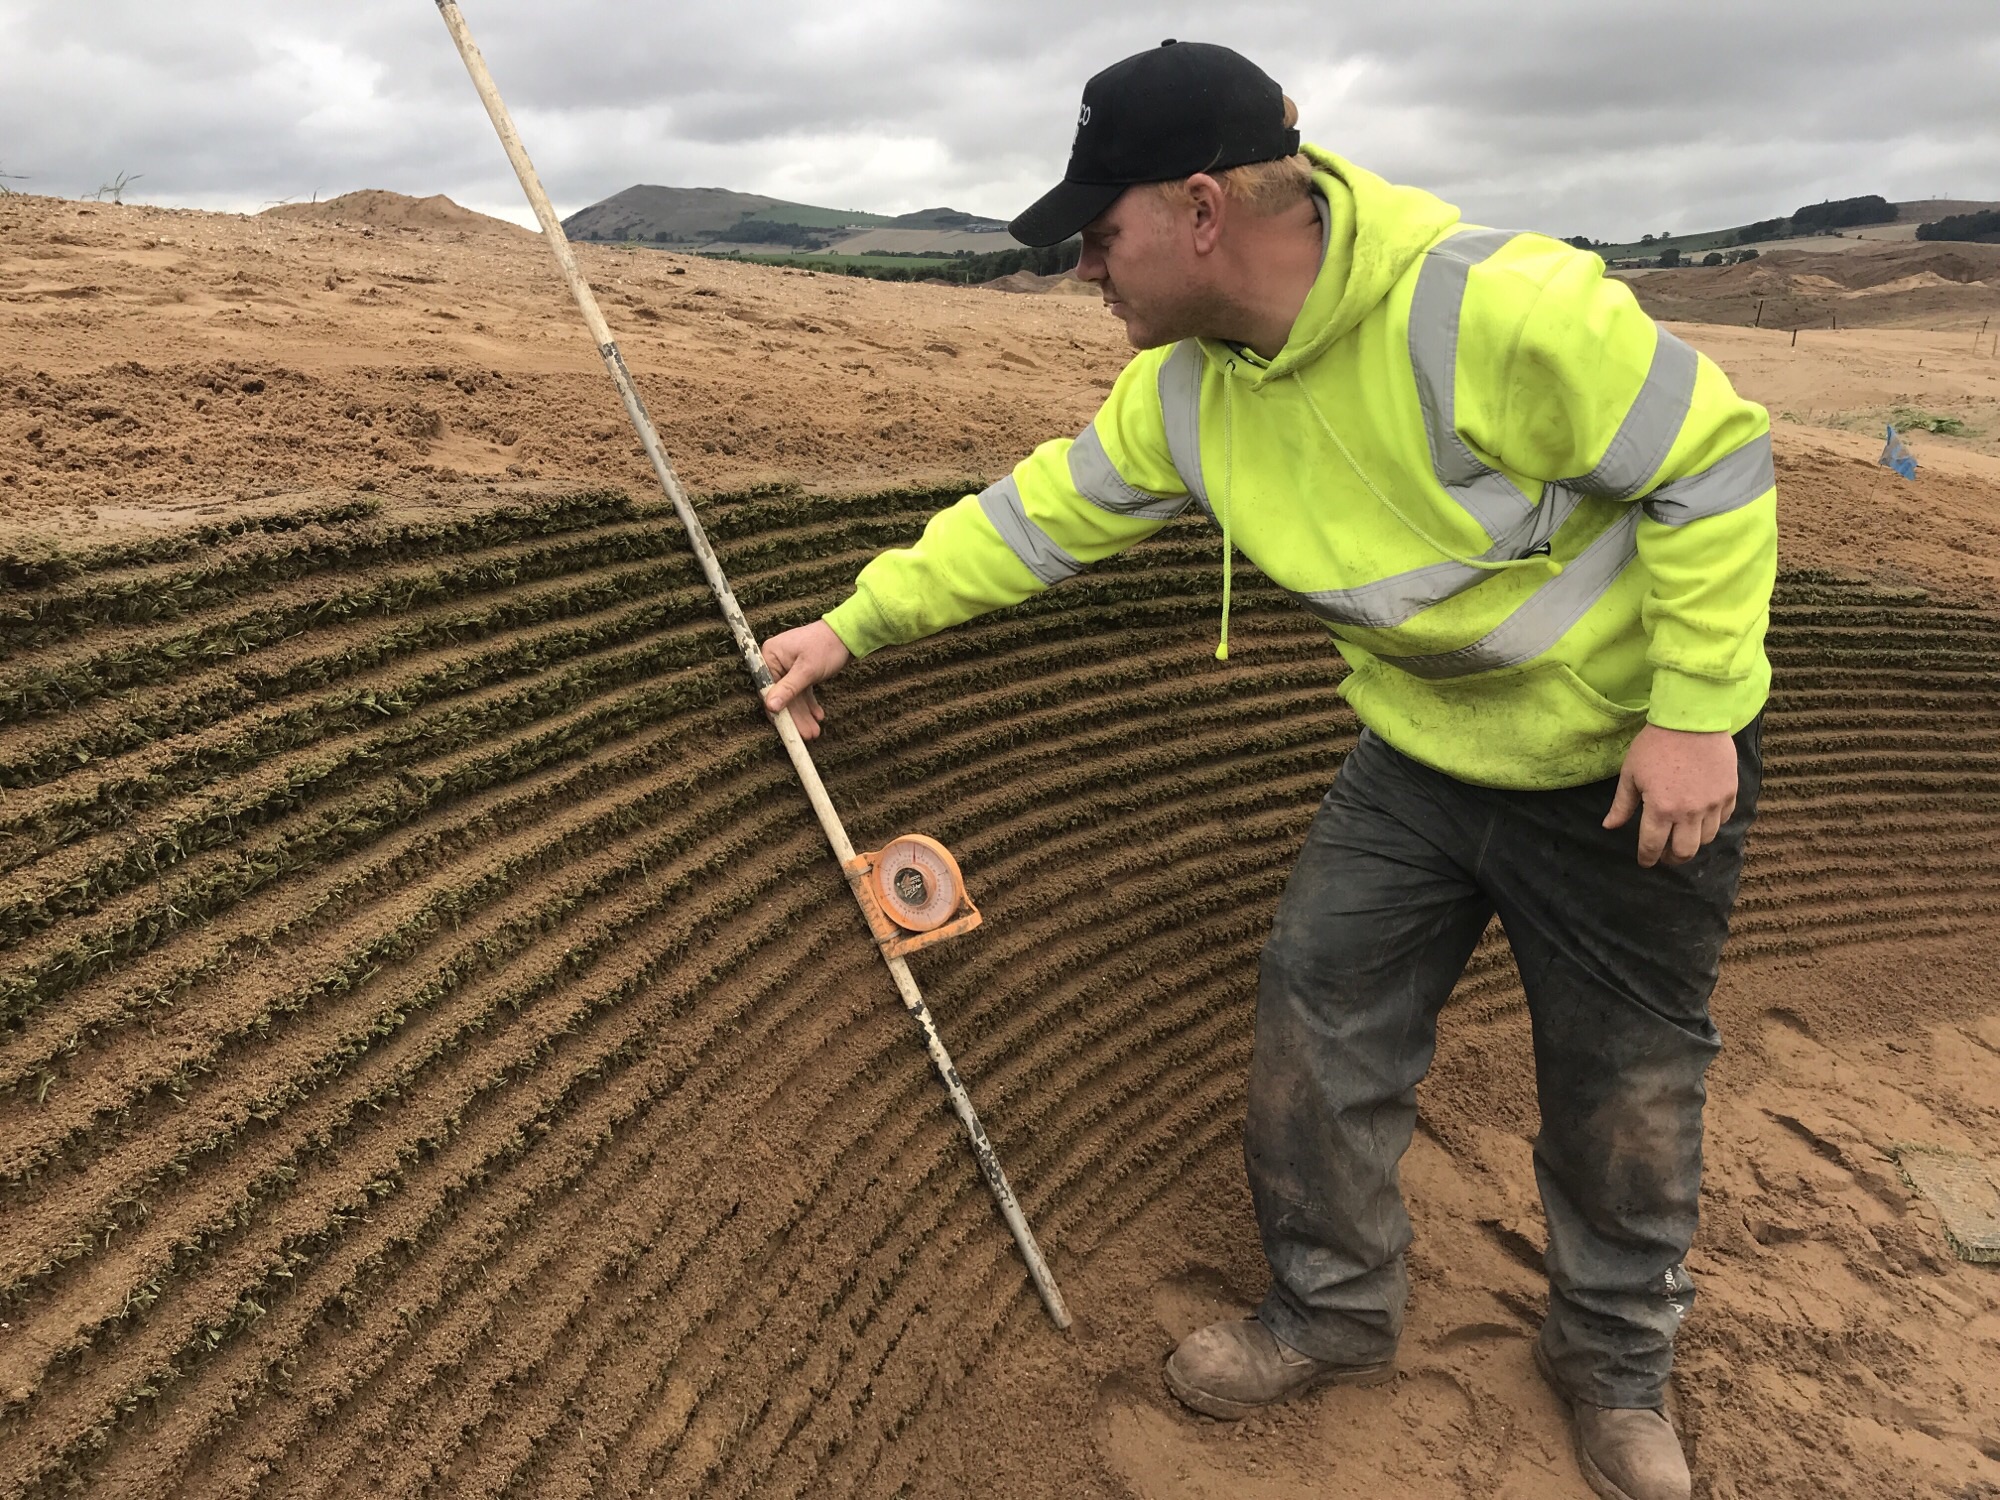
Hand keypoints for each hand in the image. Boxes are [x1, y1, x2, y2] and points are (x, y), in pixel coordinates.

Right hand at [760, 620, 850, 740]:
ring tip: (815, 732)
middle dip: (795, 716)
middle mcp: (776, 660)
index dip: (777, 711)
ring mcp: (788, 667)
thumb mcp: (807, 670)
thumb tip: (770, 706)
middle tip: (807, 735)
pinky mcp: (800, 672)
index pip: (768, 688)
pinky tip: (818, 716)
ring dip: (804, 714)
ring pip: (793, 696)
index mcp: (770, 654)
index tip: (786, 729)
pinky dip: (809, 704)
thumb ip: (789, 689)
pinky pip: (802, 692)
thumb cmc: (826, 646)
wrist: (848, 633)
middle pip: (781, 695)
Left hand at [1603, 724, 1738, 867]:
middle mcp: (1689, 812)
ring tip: (1683, 836)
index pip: (1653, 846)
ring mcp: (1713, 804)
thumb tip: (1609, 827)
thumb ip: (1622, 805)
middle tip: (1665, 855)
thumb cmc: (1656, 744)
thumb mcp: (1631, 773)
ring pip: (1706, 839)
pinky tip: (1702, 818)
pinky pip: (1724, 820)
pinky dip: (1712, 824)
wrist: (1692, 720)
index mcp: (1660, 809)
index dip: (1647, 858)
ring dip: (1693, 842)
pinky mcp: (1730, 793)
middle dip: (1672, 858)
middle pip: (1684, 852)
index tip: (1645, 861)